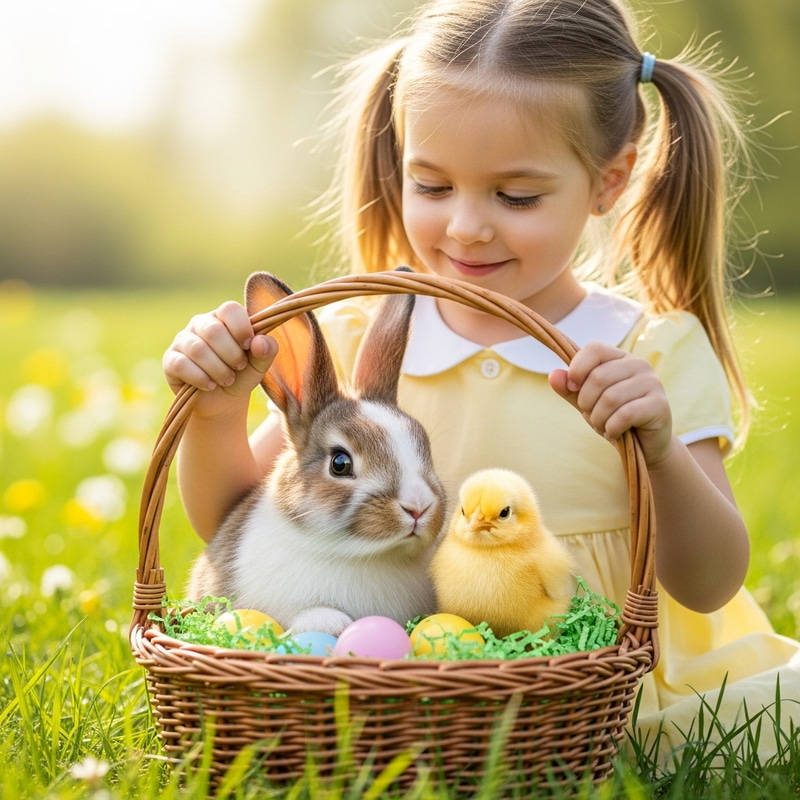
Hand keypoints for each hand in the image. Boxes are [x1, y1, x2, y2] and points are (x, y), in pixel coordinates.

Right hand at [162, 301, 277, 417]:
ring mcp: (183, 340)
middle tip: (239, 367)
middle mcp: (201, 324)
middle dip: (231, 354)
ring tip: (227, 379)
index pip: (230, 309)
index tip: (249, 346)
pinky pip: (182, 365)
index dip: (242, 328)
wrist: (222, 401)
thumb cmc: (241, 375)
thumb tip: (261, 341)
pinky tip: (210, 385)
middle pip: (213, 330)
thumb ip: (267, 351)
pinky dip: (201, 378)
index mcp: (223, 318)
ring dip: (218, 369)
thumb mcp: (259, 365)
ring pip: (198, 349)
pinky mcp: (170, 360)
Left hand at [548, 341, 672, 466]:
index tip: (572, 388)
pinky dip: (612, 428)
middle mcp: (639, 365)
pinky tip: (614, 433)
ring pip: (610, 398)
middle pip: (598, 377)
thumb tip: (553, 375)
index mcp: (620, 357)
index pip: (594, 349)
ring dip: (598, 419)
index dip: (577, 368)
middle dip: (586, 403)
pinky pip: (625, 415)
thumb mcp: (586, 402)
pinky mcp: (660, 405)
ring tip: (603, 426)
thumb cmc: (613, 417)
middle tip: (592, 416)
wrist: (643, 446)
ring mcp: (652, 383)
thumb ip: (569, 389)